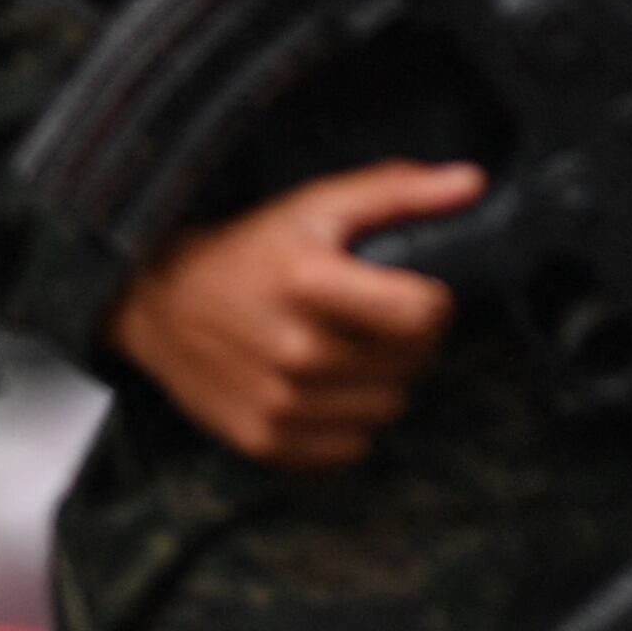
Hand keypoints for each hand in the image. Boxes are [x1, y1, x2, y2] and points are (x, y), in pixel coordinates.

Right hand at [104, 163, 481, 468]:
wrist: (159, 305)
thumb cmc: (249, 250)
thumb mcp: (318, 203)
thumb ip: (399, 192)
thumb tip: (473, 182)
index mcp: (309, 283)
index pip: (424, 315)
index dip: (432, 301)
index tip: (412, 291)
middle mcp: (295, 350)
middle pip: (411, 364)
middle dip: (408, 340)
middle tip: (376, 319)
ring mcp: (278, 403)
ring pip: (388, 409)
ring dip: (381, 382)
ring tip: (349, 351)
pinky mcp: (264, 441)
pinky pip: (351, 447)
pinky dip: (349, 421)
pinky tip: (325, 388)